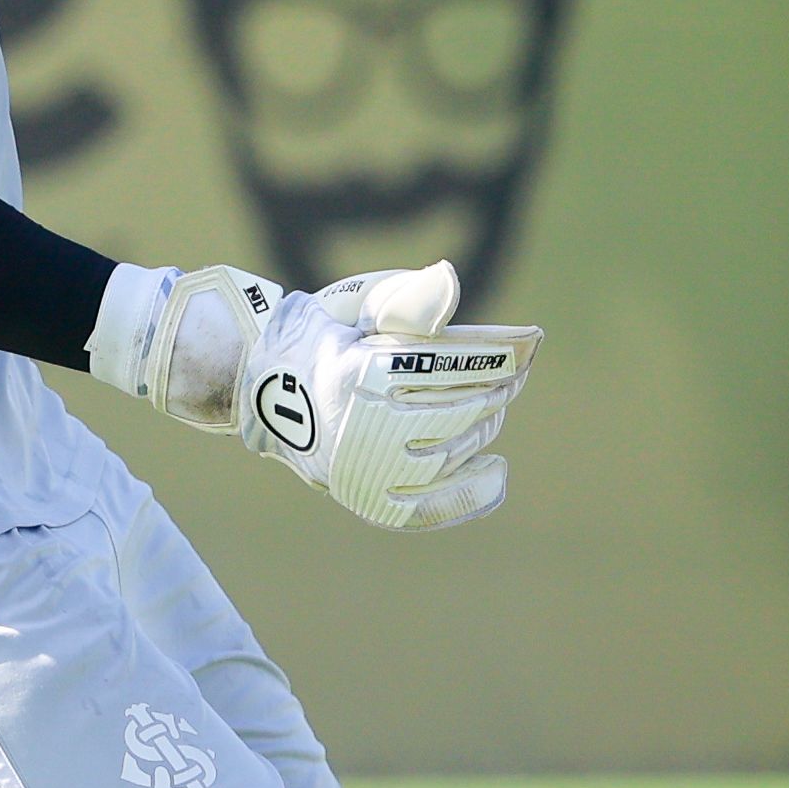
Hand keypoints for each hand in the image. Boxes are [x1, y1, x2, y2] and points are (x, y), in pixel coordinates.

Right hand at [93, 256, 536, 532]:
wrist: (258, 381)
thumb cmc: (324, 330)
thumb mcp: (359, 303)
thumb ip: (407, 298)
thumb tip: (450, 278)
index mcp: (356, 372)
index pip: (450, 363)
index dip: (501, 352)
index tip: (531, 342)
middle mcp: (356, 427)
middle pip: (458, 407)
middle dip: (498, 386)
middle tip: (517, 370)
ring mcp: (358, 469)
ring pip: (449, 451)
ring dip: (483, 427)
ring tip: (493, 405)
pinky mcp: (361, 498)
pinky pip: (425, 509)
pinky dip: (467, 495)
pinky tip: (497, 474)